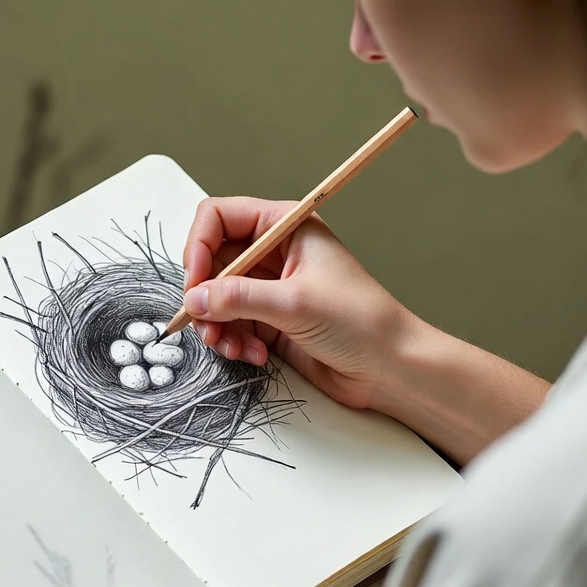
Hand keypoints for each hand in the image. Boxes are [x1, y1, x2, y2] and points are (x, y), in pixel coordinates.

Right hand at [182, 196, 420, 411]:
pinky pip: (230, 323)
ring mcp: (269, 286)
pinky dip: (233, 340)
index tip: (195, 283)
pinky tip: (255, 355)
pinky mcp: (269, 319)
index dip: (198, 245)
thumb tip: (194, 298)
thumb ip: (238, 298)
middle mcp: (273, 252)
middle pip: (211, 260)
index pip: (219, 217)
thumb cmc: (362, 322)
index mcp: (285, 226)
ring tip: (232, 347)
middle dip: (205, 295)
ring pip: (216, 296)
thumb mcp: (295, 303)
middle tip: (206, 323)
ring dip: (216, 324)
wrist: (391, 368)